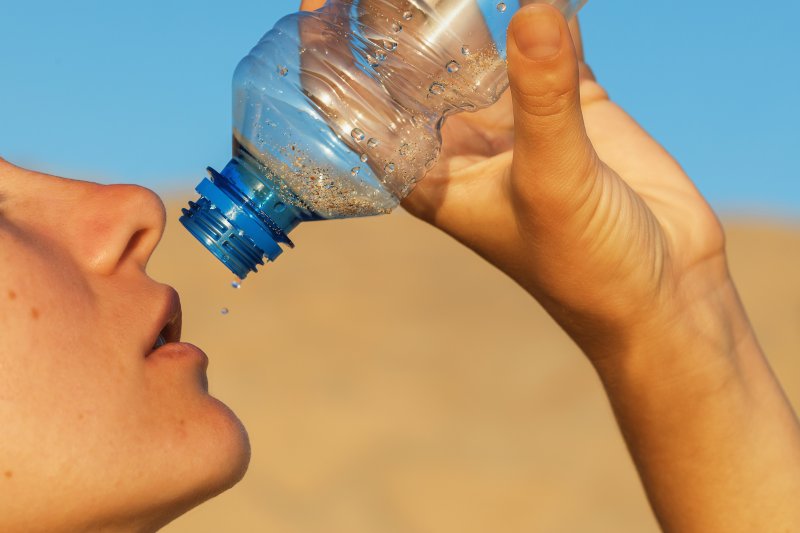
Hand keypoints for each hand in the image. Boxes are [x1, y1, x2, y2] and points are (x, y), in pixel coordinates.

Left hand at [300, 4, 799, 531]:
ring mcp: (515, 115)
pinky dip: (546, 6)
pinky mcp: (571, 100)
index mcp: (427, 171)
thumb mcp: (553, 185)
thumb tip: (534, 9)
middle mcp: (461, 139)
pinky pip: (548, 38)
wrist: (658, 291)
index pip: (358, 103)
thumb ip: (543, 98)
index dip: (330, 51)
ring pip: (475, 40)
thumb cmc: (585, 267)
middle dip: (393, 8)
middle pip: (410, 59)